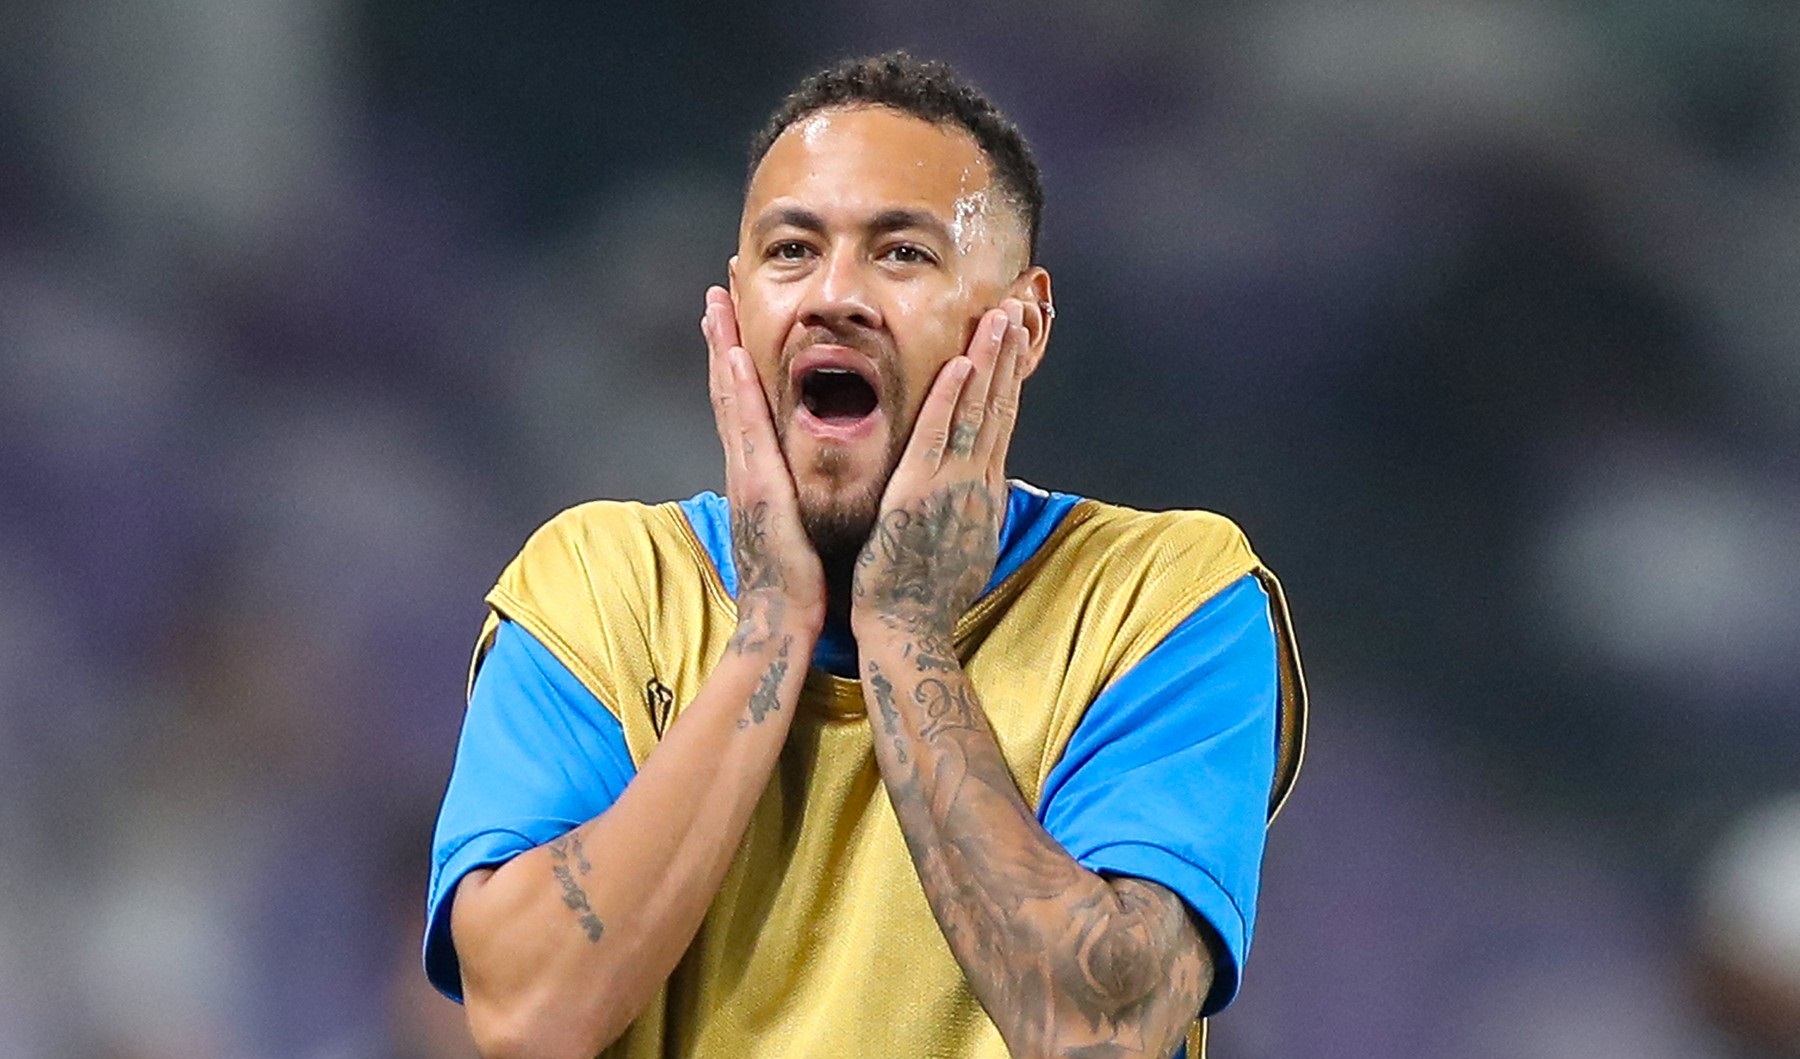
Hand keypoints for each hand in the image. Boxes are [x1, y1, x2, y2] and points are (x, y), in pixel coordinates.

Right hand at [703, 286, 826, 647]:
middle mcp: (745, 464)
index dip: (737, 355)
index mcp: (759, 471)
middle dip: (723, 335)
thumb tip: (801, 470)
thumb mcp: (797, 521)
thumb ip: (795, 490)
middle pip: (730, 386)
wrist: (781, 621)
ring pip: (731, 398)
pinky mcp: (756, 488)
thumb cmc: (798, 580)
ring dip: (723, 348)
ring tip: (717, 301)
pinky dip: (738, 392)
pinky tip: (736, 357)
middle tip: (718, 286)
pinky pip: (747, 430)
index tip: (734, 314)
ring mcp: (745, 474)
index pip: (745, 401)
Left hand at [850, 298, 1027, 644]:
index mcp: (984, 491)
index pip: (1002, 421)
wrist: (908, 629)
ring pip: (979, 411)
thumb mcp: (961, 544)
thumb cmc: (925, 594)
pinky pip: (938, 437)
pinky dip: (951, 399)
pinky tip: (960, 363)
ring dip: (990, 360)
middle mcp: (978, 482)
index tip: (1017, 339)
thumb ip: (970, 508)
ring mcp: (954, 485)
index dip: (1010, 376)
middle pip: (1001, 405)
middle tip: (1020, 306)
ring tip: (1001, 315)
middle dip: (1010, 354)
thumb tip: (981, 490)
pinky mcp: (921, 493)